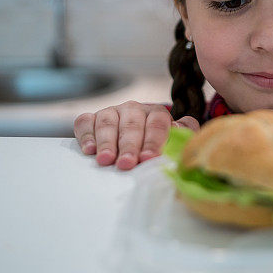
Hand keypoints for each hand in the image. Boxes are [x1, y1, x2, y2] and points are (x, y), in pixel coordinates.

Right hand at [73, 101, 199, 169]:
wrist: (134, 139)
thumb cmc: (156, 144)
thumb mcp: (174, 140)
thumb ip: (184, 136)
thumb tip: (187, 136)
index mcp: (156, 113)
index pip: (157, 124)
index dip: (154, 141)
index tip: (150, 158)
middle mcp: (134, 109)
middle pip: (132, 125)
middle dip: (129, 145)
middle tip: (127, 163)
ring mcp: (111, 112)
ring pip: (108, 122)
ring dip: (107, 142)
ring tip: (106, 160)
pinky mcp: (91, 118)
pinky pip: (85, 122)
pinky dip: (86, 135)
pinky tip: (89, 150)